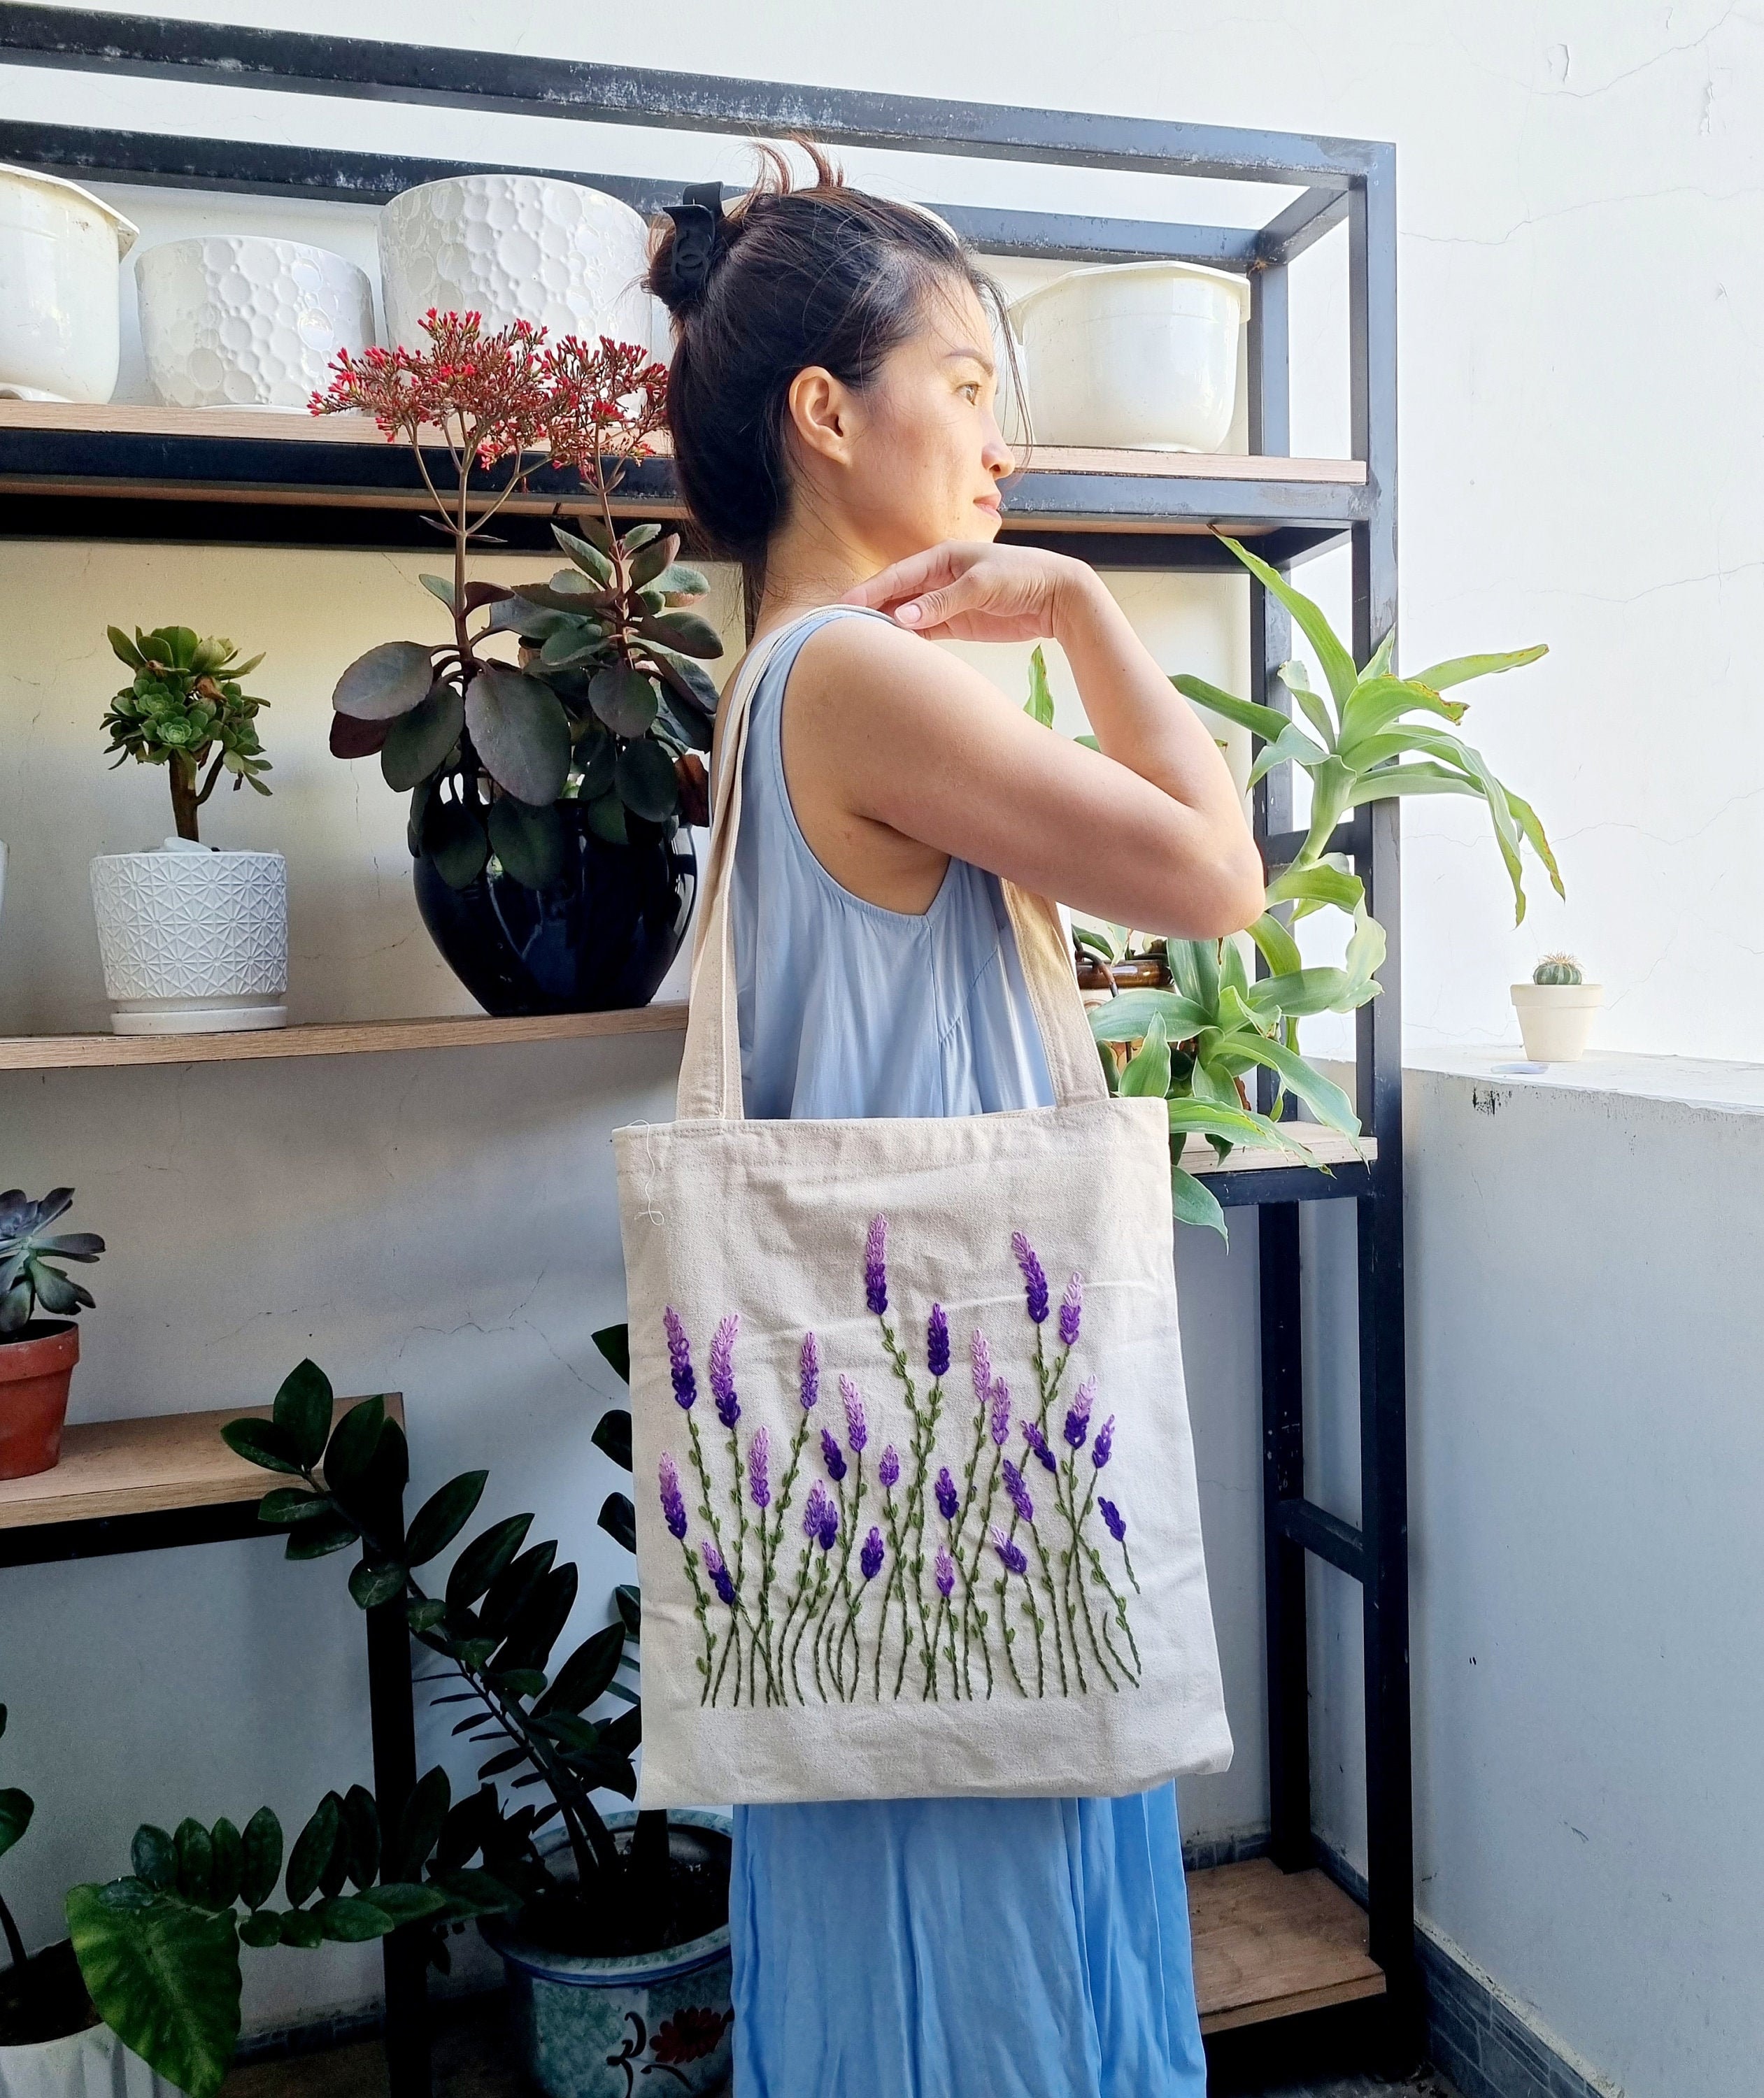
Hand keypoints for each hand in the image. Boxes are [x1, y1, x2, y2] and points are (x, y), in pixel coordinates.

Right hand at [841, 542, 1096, 643]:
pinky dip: (908, 640)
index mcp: (941, 557)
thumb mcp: (980, 586)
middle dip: (871, 609)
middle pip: (897, 595)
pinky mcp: (957, 623)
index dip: (869, 590)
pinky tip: (892, 651)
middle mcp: (938, 577)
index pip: (897, 575)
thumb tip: (901, 618)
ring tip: (861, 643)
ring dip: (888, 627)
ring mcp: (946, 602)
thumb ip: (941, 603)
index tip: (844, 605)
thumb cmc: (1021, 577)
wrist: (1057, 595)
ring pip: (908, 615)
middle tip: (841, 628)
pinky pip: (925, 632)